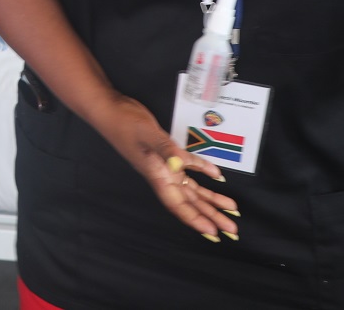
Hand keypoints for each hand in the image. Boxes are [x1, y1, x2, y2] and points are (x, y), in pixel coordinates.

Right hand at [89, 94, 238, 242]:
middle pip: (190, 202)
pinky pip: (188, 167)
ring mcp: (165, 165)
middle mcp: (163, 175)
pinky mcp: (167, 153)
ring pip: (192, 189)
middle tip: (232, 230)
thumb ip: (165, 149)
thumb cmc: (125, 123)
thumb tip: (179, 165)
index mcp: (157, 175)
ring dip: (211, 200)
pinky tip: (217, 176)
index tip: (213, 232)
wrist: (111, 110)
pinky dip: (203, 171)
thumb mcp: (147, 135)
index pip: (178, 204)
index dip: (195, 220)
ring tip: (231, 210)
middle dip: (211, 216)